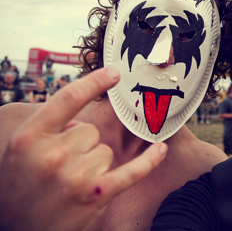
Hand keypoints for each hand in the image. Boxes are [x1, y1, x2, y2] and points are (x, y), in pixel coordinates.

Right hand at [0, 68, 166, 230]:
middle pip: (91, 131)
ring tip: (70, 182)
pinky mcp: (97, 195)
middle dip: (81, 145)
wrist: (14, 227)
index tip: (114, 73)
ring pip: (106, 151)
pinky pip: (131, 172)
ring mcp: (76, 178)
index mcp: (31, 137)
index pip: (69, 98)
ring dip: (94, 164)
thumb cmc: (20, 184)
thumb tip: (86, 107)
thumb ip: (50, 124)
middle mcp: (53, 156)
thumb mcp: (22, 148)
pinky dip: (149, 161)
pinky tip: (160, 149)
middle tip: (61, 166)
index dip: (95, 82)